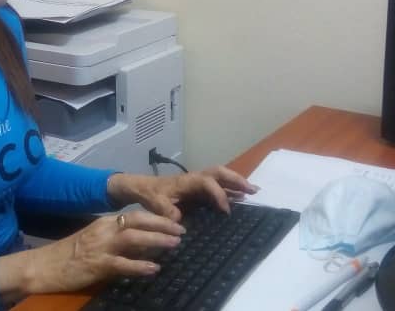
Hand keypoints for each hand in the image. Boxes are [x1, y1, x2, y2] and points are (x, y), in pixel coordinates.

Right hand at [0, 210, 184, 297]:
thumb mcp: (95, 241)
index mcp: (104, 222)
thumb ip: (117, 240)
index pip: (135, 214)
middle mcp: (104, 230)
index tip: (176, 222)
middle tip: (182, 231)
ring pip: (133, 238)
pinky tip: (153, 268)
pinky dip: (139, 265)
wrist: (44, 266)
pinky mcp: (97, 265)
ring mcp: (100, 247)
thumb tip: (144, 243)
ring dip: (156, 240)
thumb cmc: (70, 255)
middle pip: (137, 221)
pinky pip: (122, 264)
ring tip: (174, 245)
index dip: (157, 217)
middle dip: (162, 225)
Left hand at [107, 166, 258, 220]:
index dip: (218, 194)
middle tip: (252, 190)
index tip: (226, 210)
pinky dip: (230, 189)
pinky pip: (217, 186)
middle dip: (236, 180)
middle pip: (219, 173)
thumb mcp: (154, 202)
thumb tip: (178, 221)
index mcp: (186, 181)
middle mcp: (195, 178)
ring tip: (253, 191)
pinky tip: (240, 198)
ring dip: (236, 183)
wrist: (140, 187)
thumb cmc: (149, 193)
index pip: (207, 183)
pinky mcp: (197, 189)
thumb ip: (164, 210)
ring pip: (220, 178)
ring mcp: (197, 183)